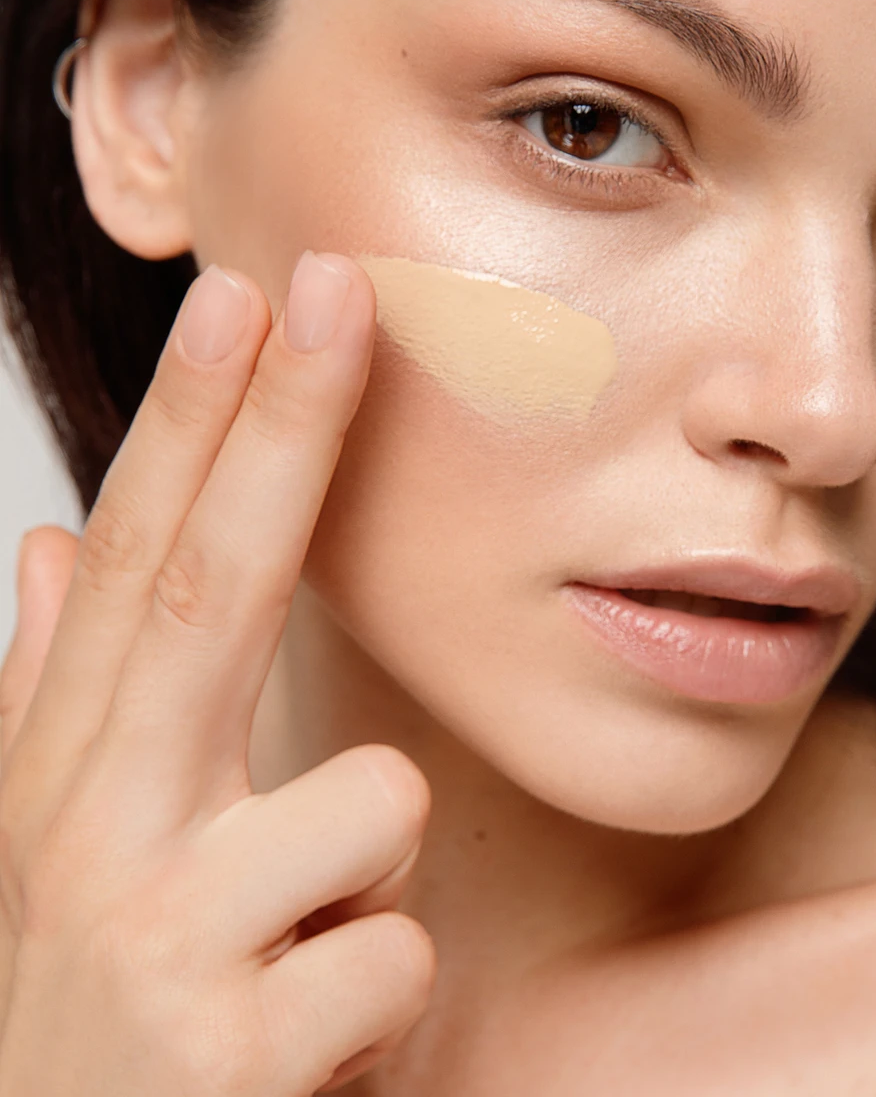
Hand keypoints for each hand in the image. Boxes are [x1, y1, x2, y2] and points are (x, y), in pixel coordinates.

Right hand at [0, 252, 434, 1095]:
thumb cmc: (109, 1027)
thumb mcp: (68, 864)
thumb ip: (62, 703)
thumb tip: (48, 546)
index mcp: (70, 779)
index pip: (140, 562)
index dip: (193, 424)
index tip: (247, 298)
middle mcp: (94, 837)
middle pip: (204, 588)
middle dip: (271, 425)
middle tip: (323, 287)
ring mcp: (160, 945)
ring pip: (373, 802)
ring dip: (364, 877)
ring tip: (298, 959)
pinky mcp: (234, 1057)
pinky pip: (396, 950)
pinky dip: (378, 997)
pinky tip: (306, 1053)